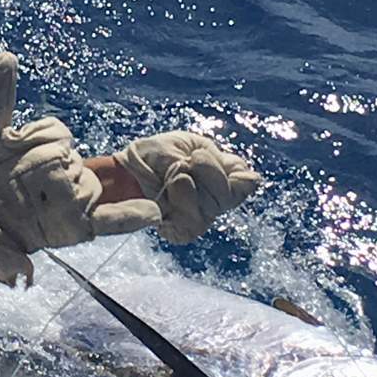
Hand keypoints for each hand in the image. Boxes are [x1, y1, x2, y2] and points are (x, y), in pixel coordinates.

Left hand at [0, 53, 160, 283]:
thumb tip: (7, 55)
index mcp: (50, 145)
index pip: (57, 133)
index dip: (33, 141)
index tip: (9, 151)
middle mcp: (67, 171)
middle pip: (72, 161)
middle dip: (43, 171)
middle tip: (12, 185)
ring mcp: (75, 201)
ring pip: (85, 187)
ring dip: (62, 195)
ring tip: (29, 204)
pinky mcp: (78, 227)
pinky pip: (112, 220)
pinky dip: (134, 215)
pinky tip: (153, 212)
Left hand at [114, 131, 260, 243]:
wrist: (123, 171)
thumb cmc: (152, 155)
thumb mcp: (183, 146)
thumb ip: (215, 160)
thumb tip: (252, 181)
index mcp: (220, 174)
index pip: (247, 182)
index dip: (233, 172)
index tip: (202, 158)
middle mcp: (215, 199)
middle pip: (230, 195)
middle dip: (208, 173)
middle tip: (185, 163)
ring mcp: (200, 216)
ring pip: (212, 208)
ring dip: (189, 187)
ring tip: (172, 177)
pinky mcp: (184, 231)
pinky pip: (193, 223)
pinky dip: (180, 203)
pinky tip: (166, 195)